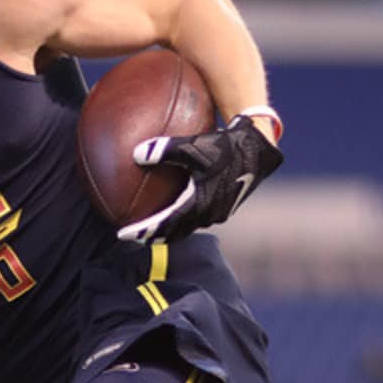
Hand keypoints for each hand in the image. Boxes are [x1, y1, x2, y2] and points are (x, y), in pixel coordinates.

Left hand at [117, 115, 282, 242]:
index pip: (165, 225)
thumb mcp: (193, 145)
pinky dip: (181, 219)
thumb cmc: (226, 145)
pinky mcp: (224, 206)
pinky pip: (197, 218)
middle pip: (175, 233)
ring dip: (168, 230)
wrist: (259, 148)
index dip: (142, 232)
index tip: (123, 235)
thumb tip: (136, 154)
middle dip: (152, 236)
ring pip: (187, 228)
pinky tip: (174, 208)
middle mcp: (209, 214)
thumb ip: (163, 149)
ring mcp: (218, 212)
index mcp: (199, 204)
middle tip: (132, 236)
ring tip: (150, 228)